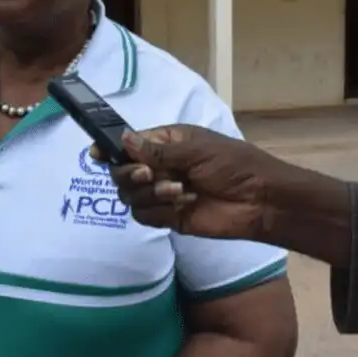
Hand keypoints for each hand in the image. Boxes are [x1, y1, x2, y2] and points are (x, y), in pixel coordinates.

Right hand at [91, 125, 292, 239]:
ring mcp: (162, 193)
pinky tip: (182, 205)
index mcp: (165, 143)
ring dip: (149, 193)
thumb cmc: (235, 164)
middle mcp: (159, 167)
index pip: (128, 144)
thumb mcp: (196, 150)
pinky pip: (144, 215)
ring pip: (129, 195)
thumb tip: (123, 139)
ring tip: (178, 191)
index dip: (110, 148)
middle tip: (150, 174)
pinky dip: (158, 211)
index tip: (96, 154)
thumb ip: (157, 150)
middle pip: (122, 172)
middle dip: (130, 173)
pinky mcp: (168, 217)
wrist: (261, 201)